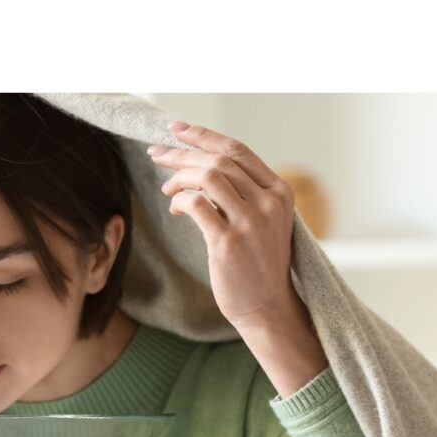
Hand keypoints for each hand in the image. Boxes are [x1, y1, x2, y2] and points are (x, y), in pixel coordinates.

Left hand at [148, 121, 298, 331]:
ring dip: (179, 177)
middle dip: (182, 154)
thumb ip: (244, 194)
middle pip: (218, 160)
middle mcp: (268, 202)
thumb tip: (202, 167)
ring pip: (207, 177)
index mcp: (279, 192)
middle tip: (157, 155)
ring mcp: (250, 222)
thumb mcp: (264, 222)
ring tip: (167, 189)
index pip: (238, 150)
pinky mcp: (228, 242)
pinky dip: (180, 201)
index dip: (204, 135)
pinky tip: (175, 208)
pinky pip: (196, 205)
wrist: (267, 307)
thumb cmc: (259, 265)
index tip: (177, 129)